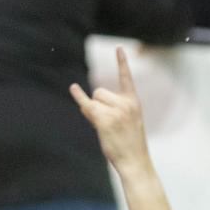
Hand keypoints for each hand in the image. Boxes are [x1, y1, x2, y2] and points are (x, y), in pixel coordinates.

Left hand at [69, 46, 149, 174]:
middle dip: (97, 104)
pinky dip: (79, 97)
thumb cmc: (130, 143)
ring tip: (105, 128)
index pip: (126, 78)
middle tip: (108, 124)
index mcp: (133, 102)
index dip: (122, 62)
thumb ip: (112, 107)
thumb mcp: (127, 121)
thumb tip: (84, 101)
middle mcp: (125, 104)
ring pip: (93, 100)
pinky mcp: (105, 120)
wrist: (135, 162)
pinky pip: (87, 105)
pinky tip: (73, 88)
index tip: (119, 47)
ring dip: (92, 111)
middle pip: (99, 91)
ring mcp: (115, 111)